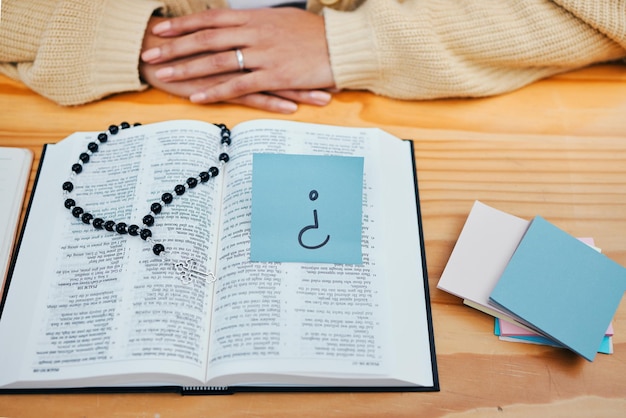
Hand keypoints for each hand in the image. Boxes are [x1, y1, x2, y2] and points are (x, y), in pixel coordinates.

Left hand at [140, 8, 335, 104]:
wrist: (343, 45)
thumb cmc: (315, 34)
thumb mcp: (283, 20)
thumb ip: (258, 24)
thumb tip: (241, 26)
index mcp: (256, 18)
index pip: (211, 18)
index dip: (184, 23)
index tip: (161, 27)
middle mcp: (255, 33)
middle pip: (207, 38)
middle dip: (175, 45)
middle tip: (150, 52)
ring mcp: (264, 55)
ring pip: (218, 61)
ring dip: (188, 68)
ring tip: (164, 75)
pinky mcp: (275, 76)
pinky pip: (239, 85)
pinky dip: (216, 91)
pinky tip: (197, 97)